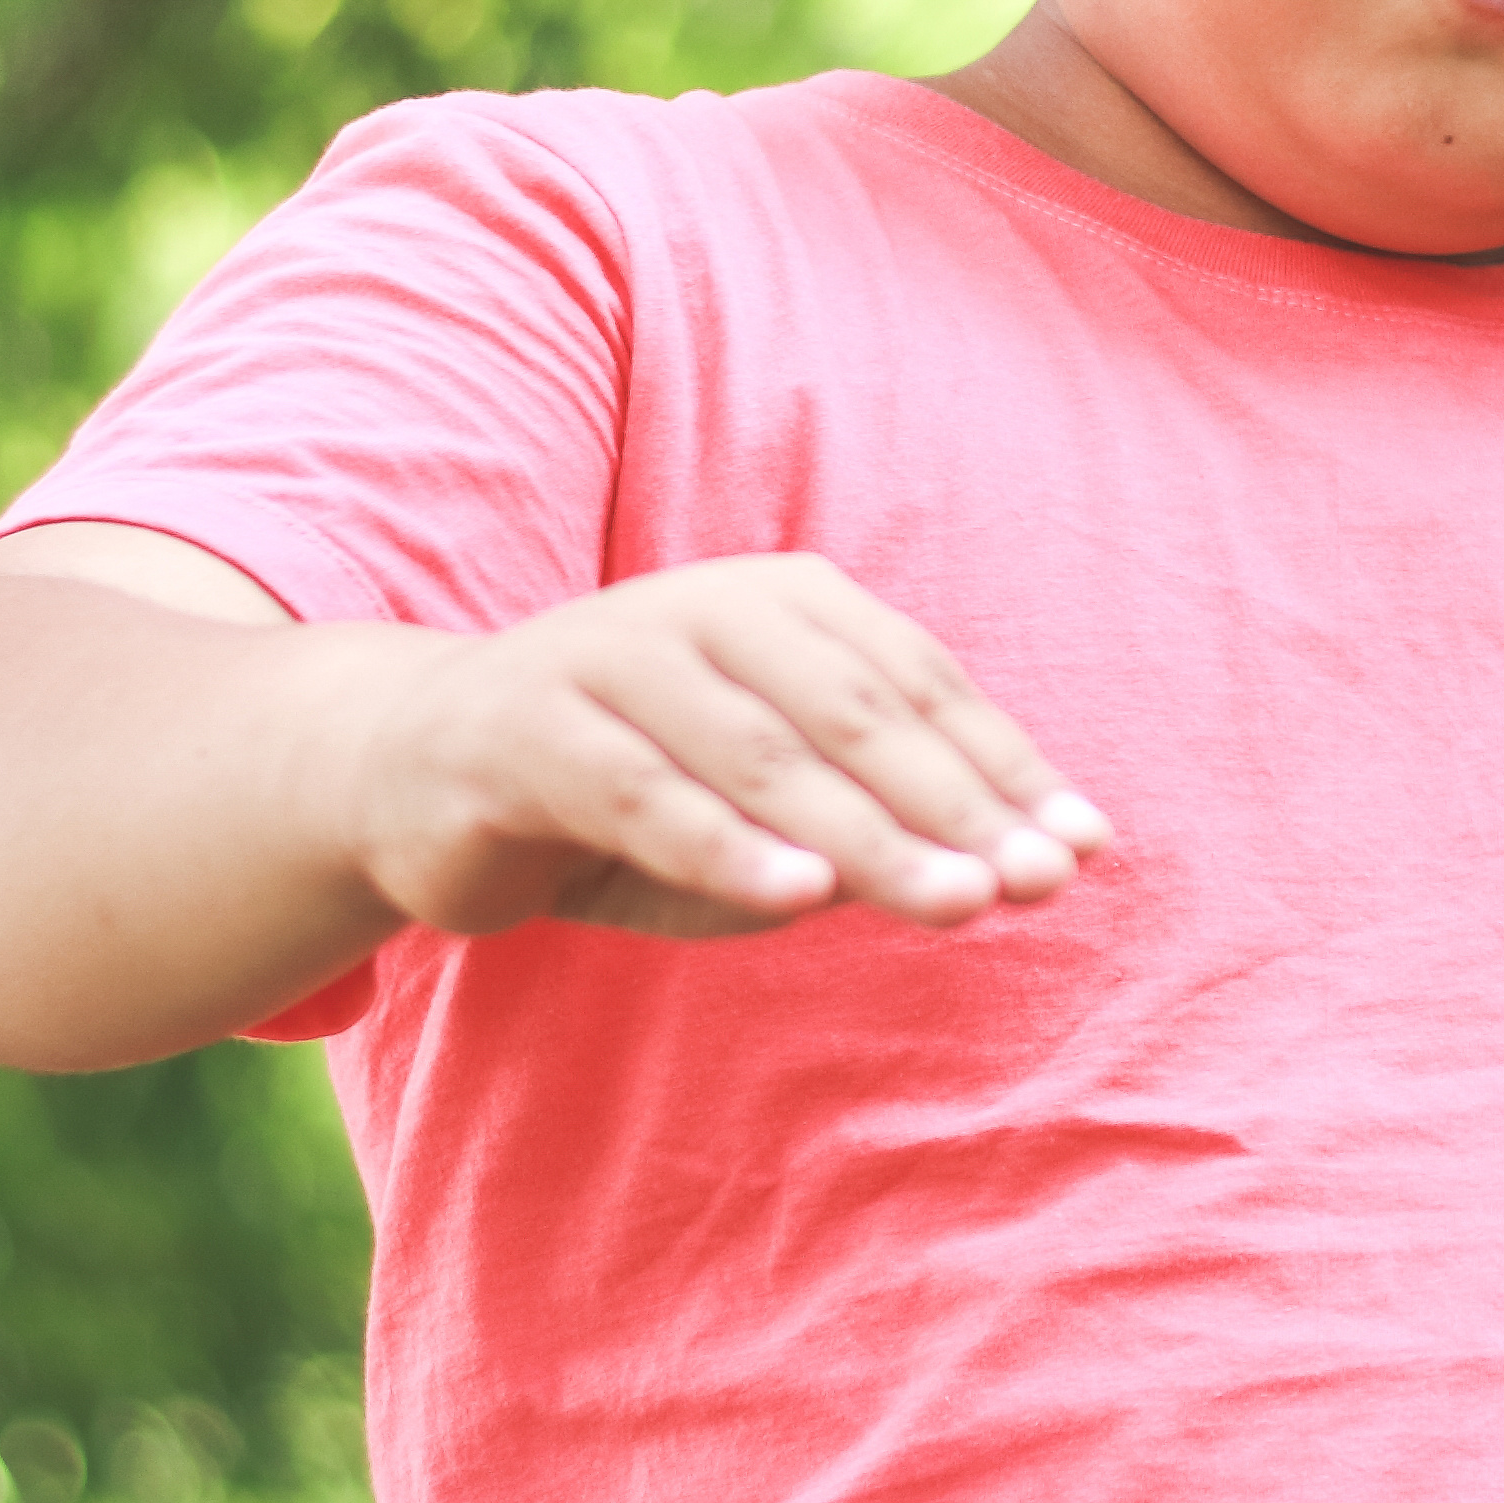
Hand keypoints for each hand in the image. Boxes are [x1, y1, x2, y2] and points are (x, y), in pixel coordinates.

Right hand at [336, 554, 1109, 942]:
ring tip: (954, 900)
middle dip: (955, 805)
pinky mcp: (528, 730)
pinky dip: (725, 844)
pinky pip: (641, 792)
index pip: (920, 685)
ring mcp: (611, 658)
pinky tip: (796, 896)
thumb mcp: (776, 806)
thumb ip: (885, 818)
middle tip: (1033, 885)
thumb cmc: (638, 788)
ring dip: (866, 833)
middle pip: (857, 714)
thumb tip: (1034, 859)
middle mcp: (706, 608)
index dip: (1006, 768)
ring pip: (762, 753)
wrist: (420, 771)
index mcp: (785, 602)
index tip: (1083, 852)